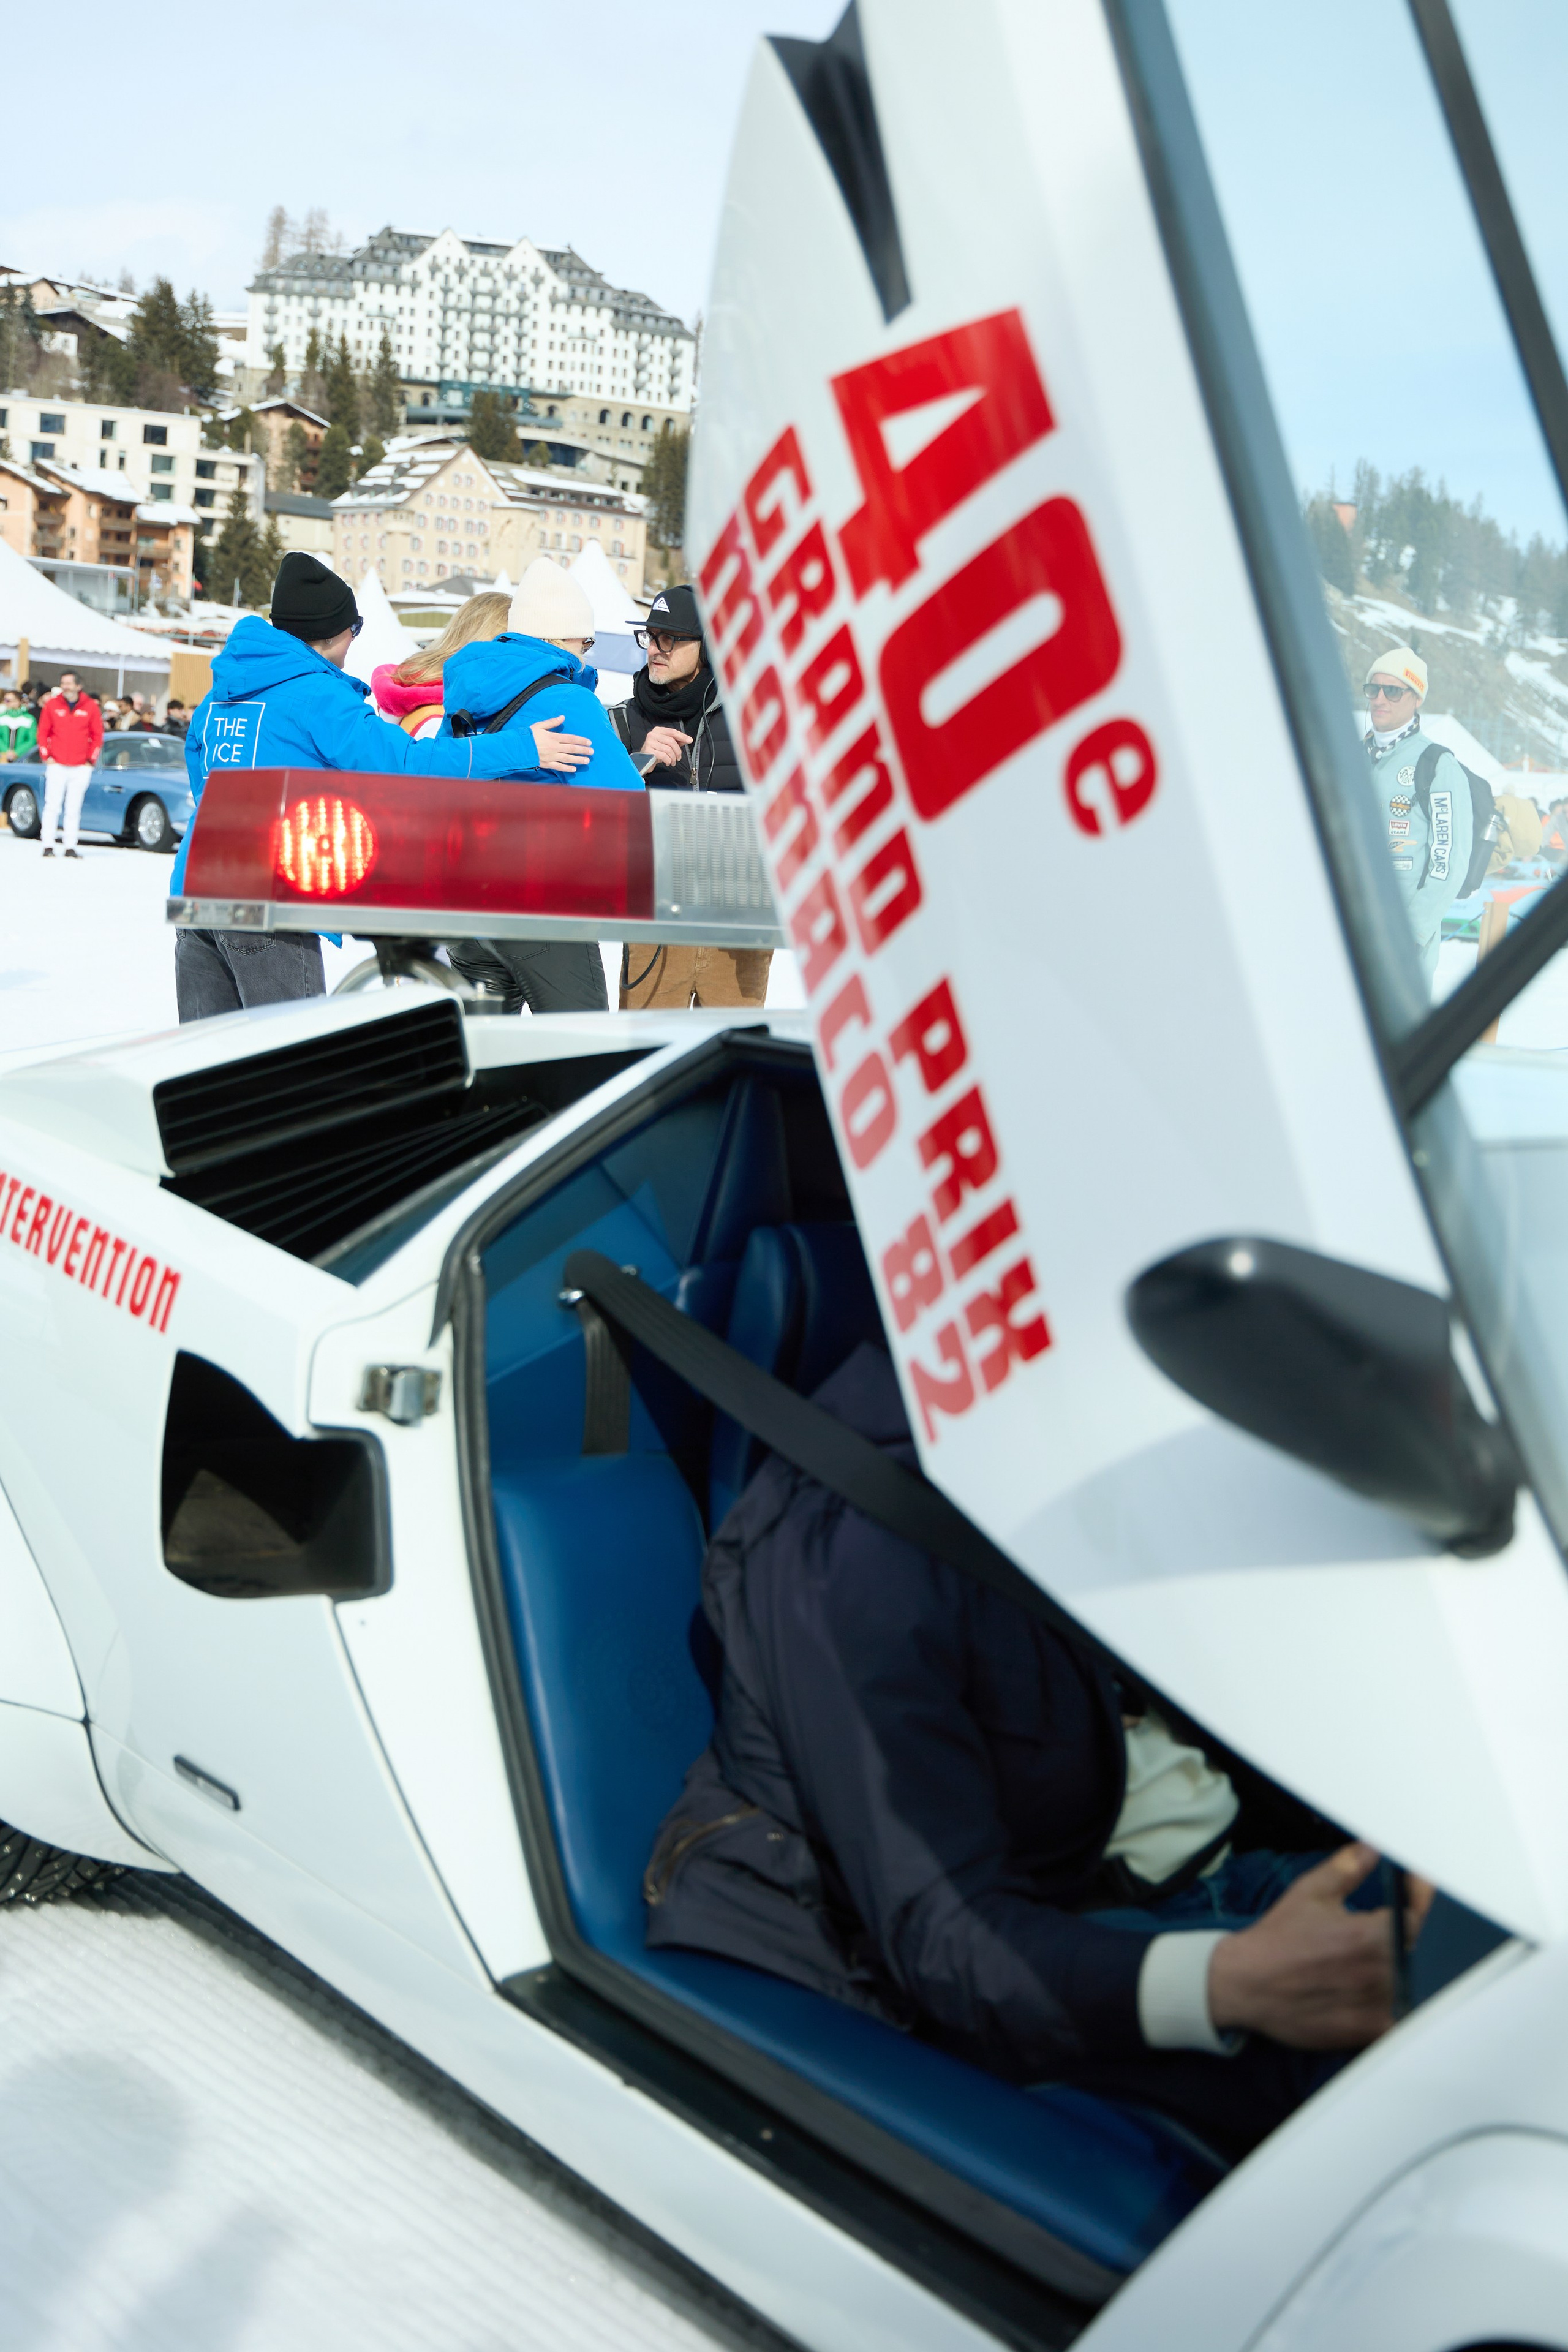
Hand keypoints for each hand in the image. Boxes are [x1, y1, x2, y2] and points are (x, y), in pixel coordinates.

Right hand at [530, 715, 593, 773]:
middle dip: (583, 750)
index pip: (571, 738)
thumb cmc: (528, 735)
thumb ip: (552, 722)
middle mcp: (554, 747)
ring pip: (568, 758)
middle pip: (572, 749)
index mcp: (553, 737)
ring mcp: (551, 756)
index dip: (581, 740)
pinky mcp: (546, 764)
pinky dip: (567, 768)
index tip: (589, 742)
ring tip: (586, 761)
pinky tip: (574, 769)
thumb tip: (563, 717)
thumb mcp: (539, 725)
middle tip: (592, 752)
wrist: (517, 747)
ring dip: (578, 760)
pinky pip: (559, 767)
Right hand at [639, 725, 691, 766]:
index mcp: (658, 730)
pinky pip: (664, 756)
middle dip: (678, 751)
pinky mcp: (648, 751)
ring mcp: (650, 742)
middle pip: (671, 741)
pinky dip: (668, 760)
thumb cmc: (655, 752)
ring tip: (672, 762)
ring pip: (668, 749)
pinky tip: (667, 762)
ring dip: (673, 758)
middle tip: (678, 758)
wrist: (643, 761)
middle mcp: (653, 734)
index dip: (682, 736)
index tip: (689, 740)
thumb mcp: (666, 745)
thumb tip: (686, 740)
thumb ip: (675, 741)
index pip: (672, 732)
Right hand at [1207, 1844, 1426, 2050]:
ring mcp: (1376, 2007)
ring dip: (1411, 1968)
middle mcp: (1378, 1973)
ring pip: (1416, 1985)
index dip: (1421, 1900)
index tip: (1415, 1889)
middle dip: (1413, 1933)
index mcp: (1367, 1935)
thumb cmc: (1279, 1937)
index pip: (1420, 1917)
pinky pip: (1404, 2019)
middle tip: (1397, 1923)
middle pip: (1421, 1952)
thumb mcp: (1310, 1892)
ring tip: (1390, 1956)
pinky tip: (1388, 1990)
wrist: (1247, 1984)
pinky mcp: (1369, 2032)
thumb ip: (1348, 1866)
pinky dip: (1405, 2004)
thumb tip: (1376, 1846)